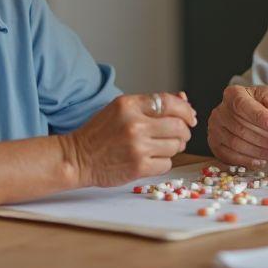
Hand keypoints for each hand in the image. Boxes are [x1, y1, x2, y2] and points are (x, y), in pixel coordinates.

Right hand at [69, 92, 195, 186]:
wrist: (77, 158)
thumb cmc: (100, 133)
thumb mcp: (121, 109)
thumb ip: (151, 104)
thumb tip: (184, 100)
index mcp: (129, 105)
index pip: (170, 102)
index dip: (186, 110)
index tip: (190, 116)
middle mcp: (135, 124)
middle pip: (178, 126)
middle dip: (184, 131)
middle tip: (179, 134)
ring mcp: (137, 147)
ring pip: (175, 146)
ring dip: (173, 147)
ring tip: (159, 147)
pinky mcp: (139, 167)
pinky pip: (167, 164)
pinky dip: (163, 162)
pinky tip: (150, 159)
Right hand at [207, 84, 267, 168]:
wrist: (244, 114)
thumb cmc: (256, 104)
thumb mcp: (267, 95)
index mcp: (232, 95)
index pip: (243, 106)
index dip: (261, 118)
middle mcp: (219, 112)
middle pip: (240, 128)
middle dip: (263, 138)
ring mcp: (215, 129)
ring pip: (235, 144)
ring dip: (257, 151)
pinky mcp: (215, 144)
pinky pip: (230, 156)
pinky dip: (247, 160)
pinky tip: (261, 160)